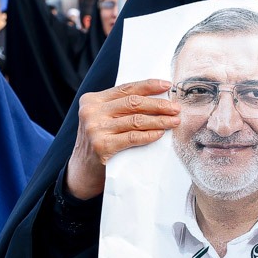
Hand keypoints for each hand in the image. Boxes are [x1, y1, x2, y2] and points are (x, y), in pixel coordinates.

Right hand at [65, 79, 179, 199]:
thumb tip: (156, 98)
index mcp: (92, 100)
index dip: (148, 86)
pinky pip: (132, 137)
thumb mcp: (102, 119)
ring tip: (174, 121)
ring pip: (136, 120)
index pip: (126, 88)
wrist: (82, 171)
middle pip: (133, 103)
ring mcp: (95, 128)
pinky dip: (149, 134)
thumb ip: (119, 108)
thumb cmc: (98, 142)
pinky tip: (160, 133)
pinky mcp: (101, 146)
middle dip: (158, 104)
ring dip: (159, 120)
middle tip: (176, 108)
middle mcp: (91, 112)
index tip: (167, 85)